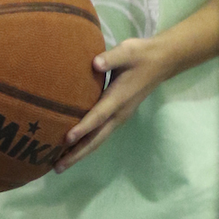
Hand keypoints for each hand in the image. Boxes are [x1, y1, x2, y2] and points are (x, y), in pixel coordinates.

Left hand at [55, 35, 169, 171]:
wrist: (161, 62)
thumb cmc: (141, 55)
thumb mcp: (127, 51)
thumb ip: (110, 58)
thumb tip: (95, 62)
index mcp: (119, 98)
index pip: (98, 116)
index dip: (82, 127)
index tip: (66, 139)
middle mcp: (119, 113)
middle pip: (96, 139)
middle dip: (77, 153)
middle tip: (57, 167)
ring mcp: (119, 117)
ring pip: (98, 140)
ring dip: (80, 153)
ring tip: (60, 164)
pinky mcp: (118, 116)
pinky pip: (101, 135)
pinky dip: (87, 144)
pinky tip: (74, 148)